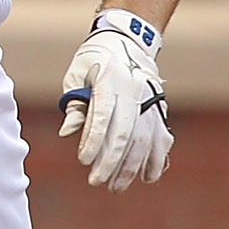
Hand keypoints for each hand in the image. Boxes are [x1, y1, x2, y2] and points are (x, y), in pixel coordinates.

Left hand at [59, 13, 170, 191]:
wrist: (128, 42)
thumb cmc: (94, 59)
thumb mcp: (77, 73)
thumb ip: (74, 103)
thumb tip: (67, 132)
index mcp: (109, 83)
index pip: (102, 116)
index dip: (93, 140)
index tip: (83, 161)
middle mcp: (134, 95)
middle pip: (124, 133)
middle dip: (111, 161)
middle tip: (97, 182)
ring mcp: (150, 103)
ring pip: (144, 140)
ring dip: (131, 166)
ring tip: (116, 186)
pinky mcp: (159, 110)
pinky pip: (161, 138)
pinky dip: (156, 159)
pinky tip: (148, 178)